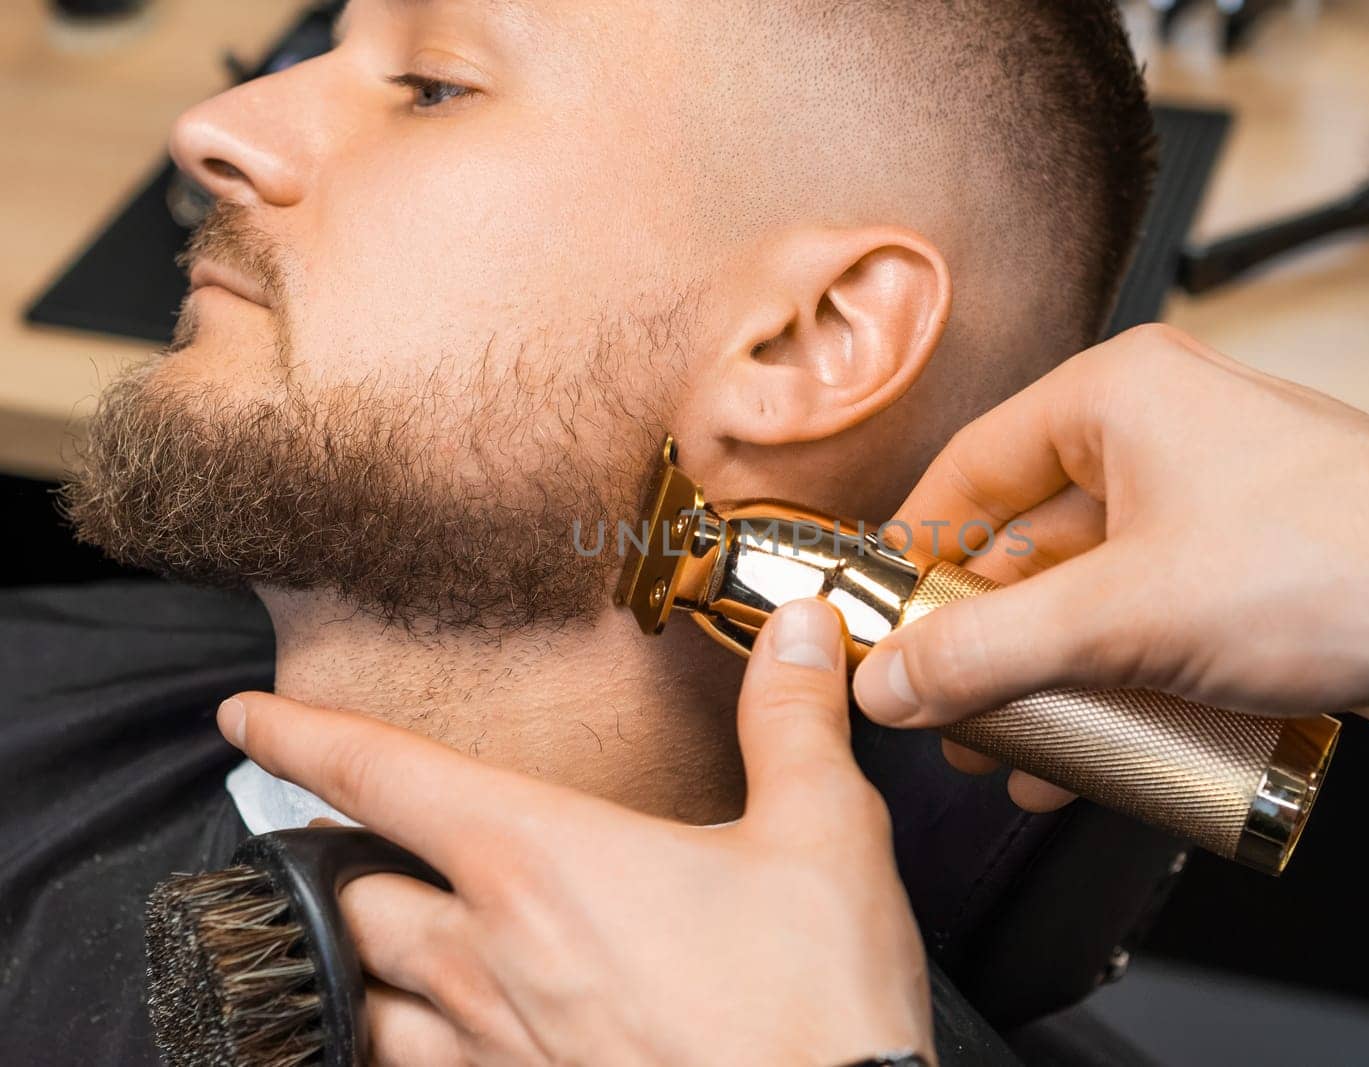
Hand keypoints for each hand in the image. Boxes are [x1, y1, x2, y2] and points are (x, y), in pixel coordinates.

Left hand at [218, 598, 932, 1066]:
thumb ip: (793, 719)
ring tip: (381, 941)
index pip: (384, 776)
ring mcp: (491, 1050)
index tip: (246, 717)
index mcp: (541, 860)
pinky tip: (440, 1036)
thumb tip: (804, 626)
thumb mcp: (822, 837)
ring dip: (363, 960)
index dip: (301, 735)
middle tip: (350, 842)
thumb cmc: (814, 1003)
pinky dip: (403, 1042)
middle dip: (341, 862)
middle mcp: (488, 956)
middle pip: (353, 895)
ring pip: (364, 998)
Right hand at [853, 324, 1368, 777]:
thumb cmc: (1341, 565)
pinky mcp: (1248, 567)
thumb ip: (984, 652)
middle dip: (982, 637)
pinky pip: (1146, 623)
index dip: (912, 549)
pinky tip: (1079, 753)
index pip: (972, 465)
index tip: (878, 615)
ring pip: (1089, 592)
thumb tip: (890, 680)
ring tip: (1001, 746)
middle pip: (1028, 540)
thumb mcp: (1120, 616)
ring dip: (1042, 675)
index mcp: (1120, 395)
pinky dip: (1107, 682)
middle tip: (940, 705)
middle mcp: (1163, 436)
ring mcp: (1211, 502)